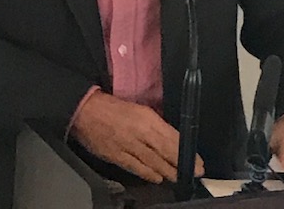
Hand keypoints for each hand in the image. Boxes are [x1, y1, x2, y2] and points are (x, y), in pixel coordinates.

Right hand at [71, 90, 204, 183]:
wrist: (85, 110)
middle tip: (195, 173)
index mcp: (147, 117)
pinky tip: (158, 178)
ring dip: (169, 172)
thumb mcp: (138, 108)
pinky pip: (137, 168)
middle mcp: (140, 133)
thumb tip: (168, 136)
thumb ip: (153, 123)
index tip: (198, 161)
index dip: (186, 151)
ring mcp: (128, 146)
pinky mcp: (117, 156)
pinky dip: (149, 174)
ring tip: (179, 177)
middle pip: (166, 152)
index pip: (172, 138)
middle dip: (182, 164)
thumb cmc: (112, 105)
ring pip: (154, 162)